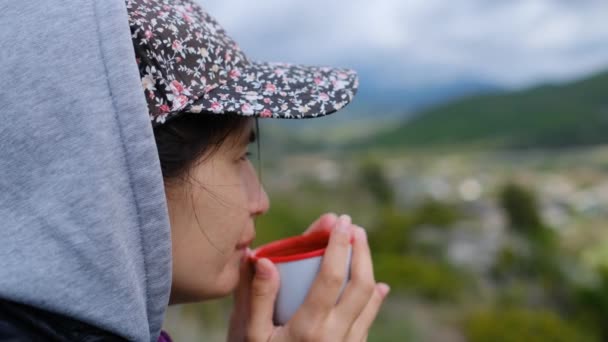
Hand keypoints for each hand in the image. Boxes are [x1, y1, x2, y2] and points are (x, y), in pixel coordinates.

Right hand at [228, 213, 389, 341]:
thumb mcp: (247, 336)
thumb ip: (255, 297)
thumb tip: (263, 258)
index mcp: (307, 330)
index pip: (330, 278)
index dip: (337, 245)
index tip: (339, 221)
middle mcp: (335, 338)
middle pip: (360, 286)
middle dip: (360, 251)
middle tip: (353, 227)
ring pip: (369, 303)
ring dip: (368, 269)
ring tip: (360, 245)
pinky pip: (369, 323)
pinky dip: (375, 300)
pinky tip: (378, 288)